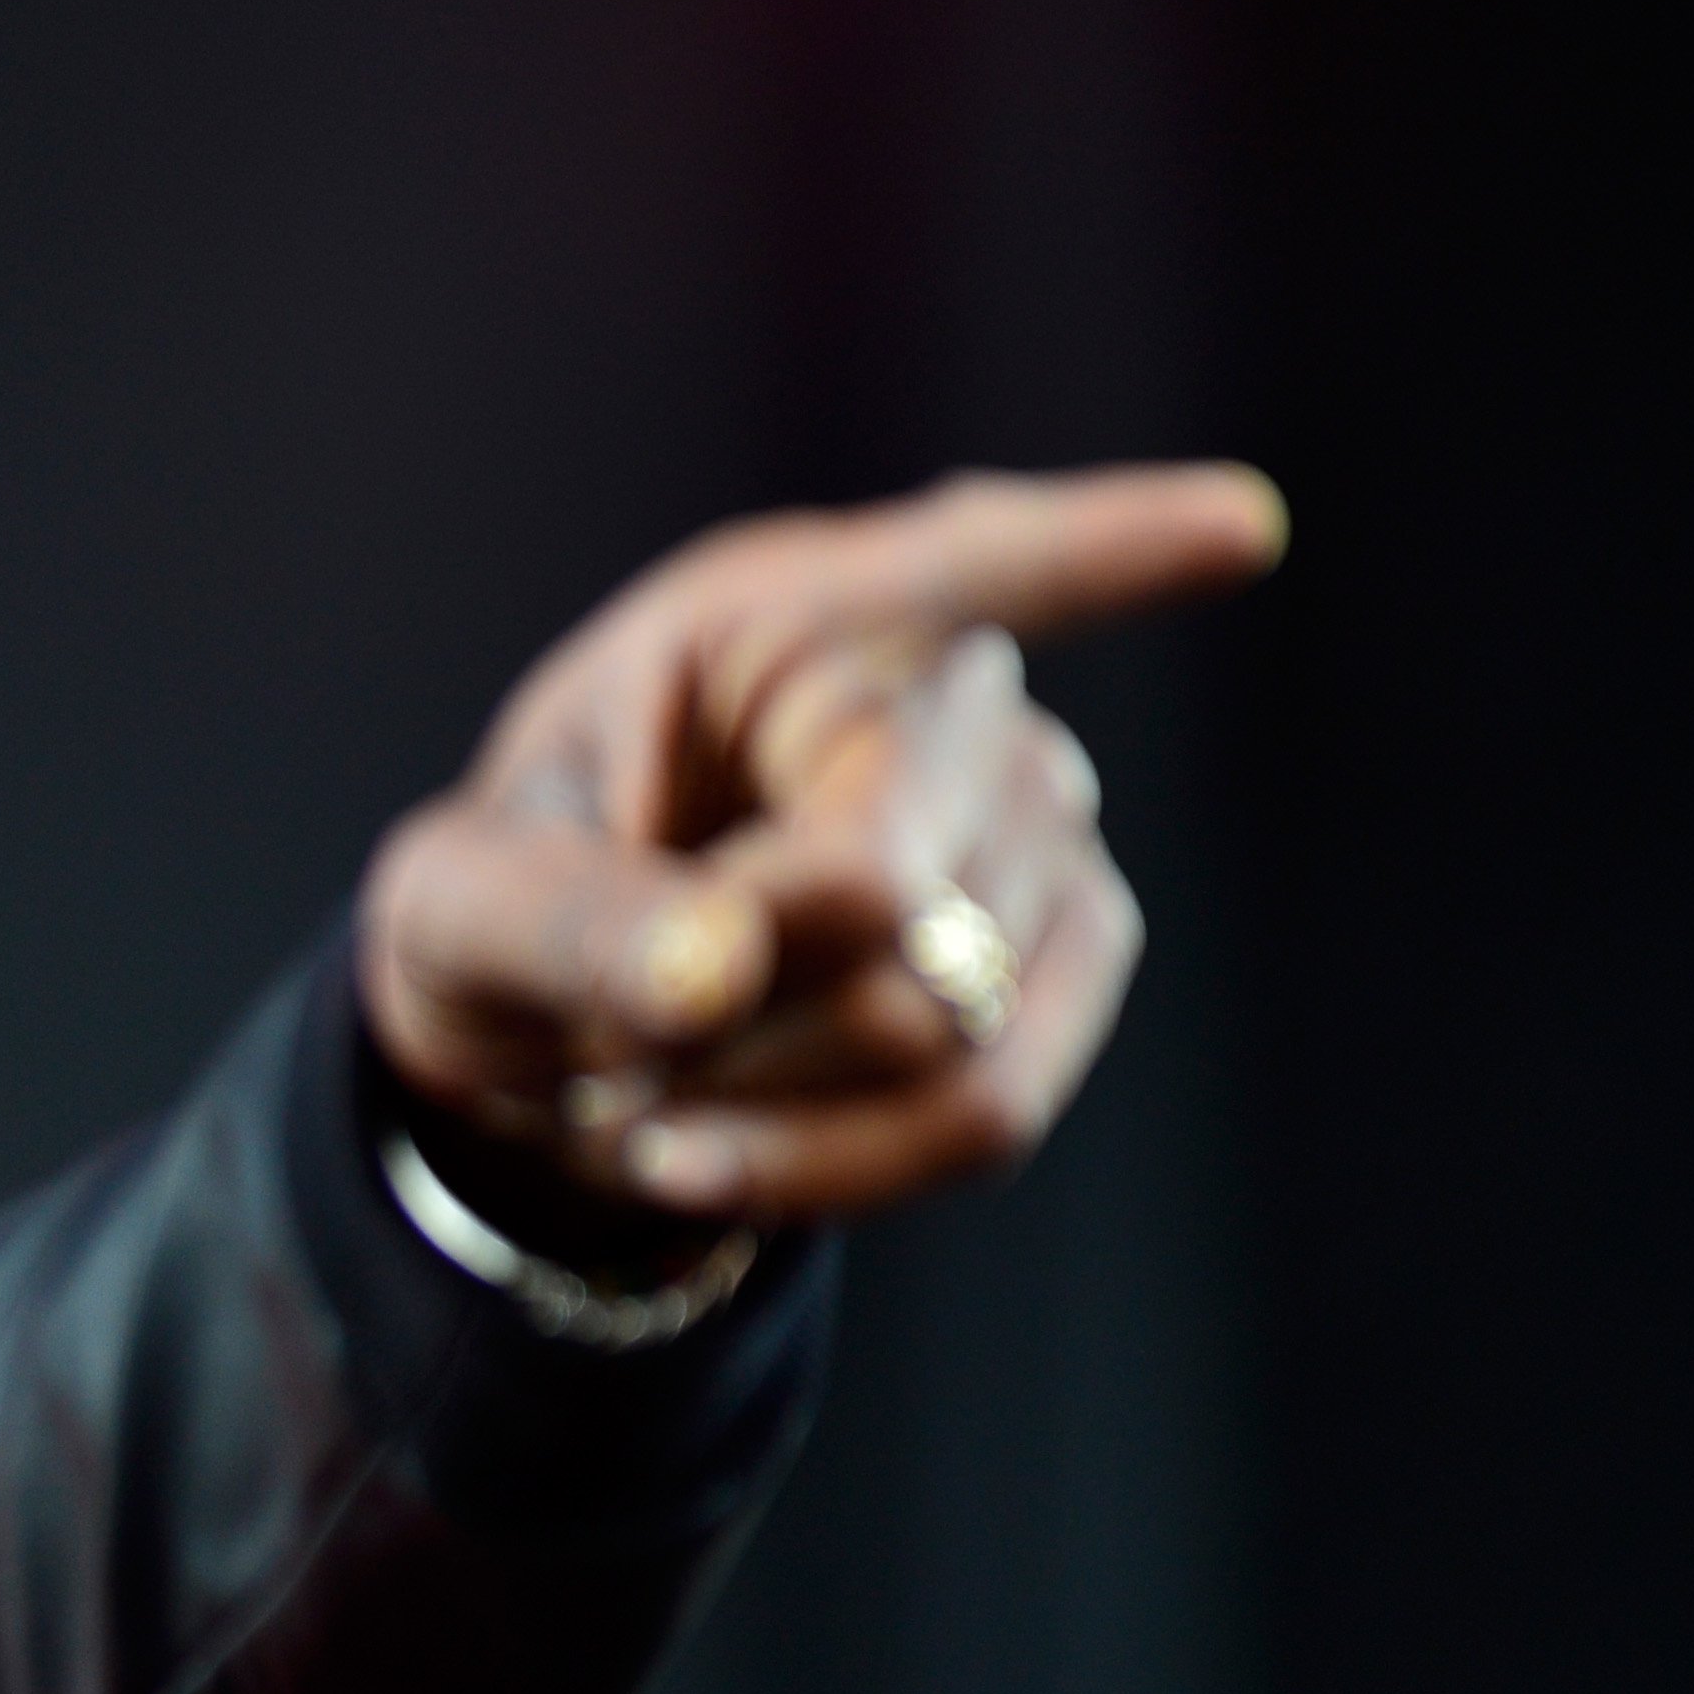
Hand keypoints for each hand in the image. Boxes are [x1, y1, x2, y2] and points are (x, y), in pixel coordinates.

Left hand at [359, 464, 1284, 1234]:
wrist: (542, 1039)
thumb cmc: (501, 920)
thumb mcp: (454, 910)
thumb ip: (560, 926)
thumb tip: (713, 974)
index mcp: (775, 625)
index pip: (965, 565)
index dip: (1107, 549)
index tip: (1240, 526)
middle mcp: (942, 703)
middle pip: (891, 896)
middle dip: (718, 1011)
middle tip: (595, 1037)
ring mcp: (1036, 831)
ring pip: (943, 1030)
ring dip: (762, 1102)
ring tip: (637, 1091)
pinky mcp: (1065, 964)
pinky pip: (990, 1113)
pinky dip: (829, 1166)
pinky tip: (710, 1156)